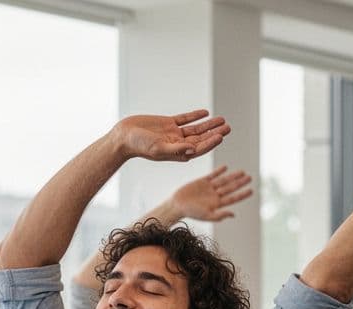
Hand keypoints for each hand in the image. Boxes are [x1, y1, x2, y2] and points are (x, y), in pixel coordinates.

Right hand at [111, 110, 229, 161]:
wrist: (124, 137)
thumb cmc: (139, 146)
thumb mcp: (158, 148)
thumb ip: (176, 149)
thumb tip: (192, 150)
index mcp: (177, 153)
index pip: (198, 148)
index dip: (210, 143)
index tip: (221, 137)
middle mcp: (178, 144)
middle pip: (201, 138)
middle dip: (215, 133)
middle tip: (228, 127)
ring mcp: (173, 133)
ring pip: (196, 129)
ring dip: (209, 125)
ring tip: (222, 120)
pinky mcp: (168, 124)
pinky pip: (185, 119)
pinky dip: (195, 116)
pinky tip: (205, 112)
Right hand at [169, 166, 253, 221]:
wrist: (177, 205)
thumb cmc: (191, 213)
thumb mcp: (206, 215)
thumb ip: (220, 215)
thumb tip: (233, 214)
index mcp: (217, 204)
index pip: (233, 198)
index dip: (242, 194)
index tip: (251, 190)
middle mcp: (215, 195)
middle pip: (230, 188)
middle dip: (240, 183)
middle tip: (250, 178)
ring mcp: (209, 187)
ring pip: (224, 180)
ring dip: (233, 176)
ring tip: (242, 172)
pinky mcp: (202, 181)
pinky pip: (212, 175)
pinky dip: (219, 171)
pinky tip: (225, 167)